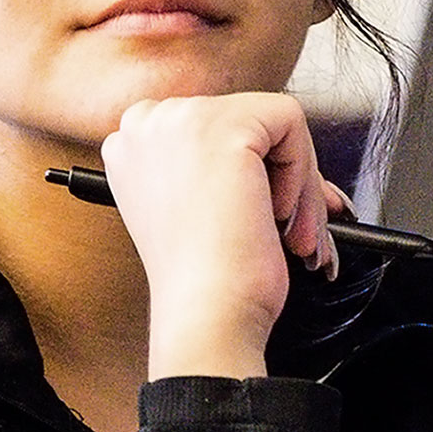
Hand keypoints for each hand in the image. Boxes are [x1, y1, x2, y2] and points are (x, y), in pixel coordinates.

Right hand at [100, 93, 342, 379]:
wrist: (203, 313)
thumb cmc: (202, 282)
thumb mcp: (200, 207)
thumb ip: (224, 169)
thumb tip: (297, 169)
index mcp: (130, 147)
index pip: (211, 129)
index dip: (248, 169)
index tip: (260, 211)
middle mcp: (145, 124)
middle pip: (243, 121)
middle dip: (279, 176)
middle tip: (288, 227)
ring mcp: (179, 118)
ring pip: (272, 121)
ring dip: (295, 181)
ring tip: (289, 232)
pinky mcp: (223, 126)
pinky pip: (291, 122)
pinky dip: (302, 172)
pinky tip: (277, 214)